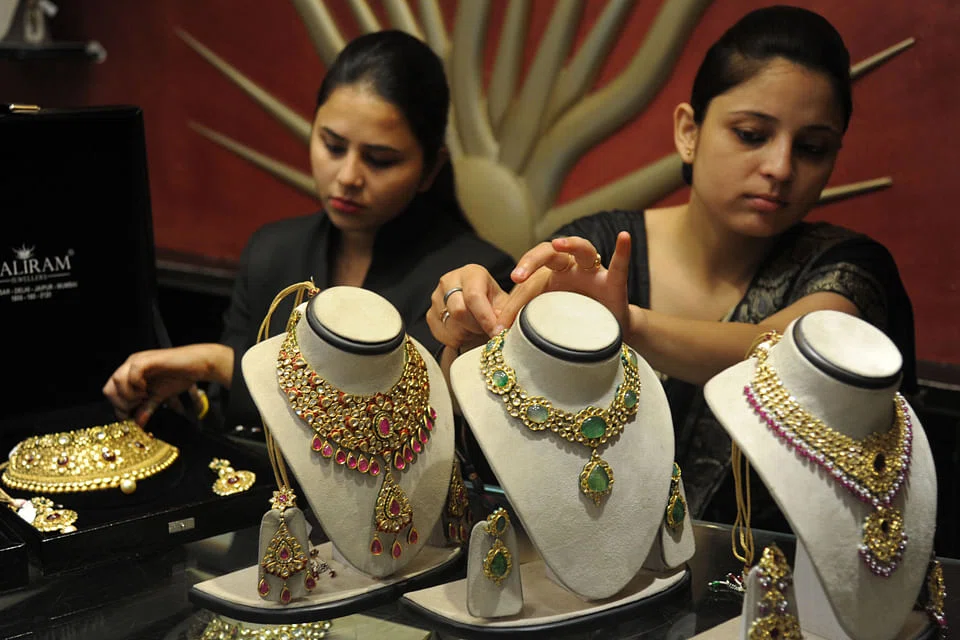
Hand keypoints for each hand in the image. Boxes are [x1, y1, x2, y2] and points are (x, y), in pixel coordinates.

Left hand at [102, 343, 230, 425]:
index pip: (111, 392)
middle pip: (108, 388)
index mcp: (130, 374)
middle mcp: (130, 365)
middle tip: (138, 406)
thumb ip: (147, 408)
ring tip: (143, 397)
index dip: (119, 408)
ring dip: (128, 395)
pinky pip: (132, 373)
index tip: (133, 415)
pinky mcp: (147, 359)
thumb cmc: (180, 377)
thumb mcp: (160, 397)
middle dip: (121, 403)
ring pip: (117, 380)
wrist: (198, 365)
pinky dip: (137, 385)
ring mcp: (137, 361)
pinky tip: (148, 389)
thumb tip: (137, 425)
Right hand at [427, 264, 510, 350]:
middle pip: (459, 311)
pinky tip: (466, 332)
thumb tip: (501, 328)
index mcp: (471, 273)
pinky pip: (444, 336)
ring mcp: (436, 297)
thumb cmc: (492, 303)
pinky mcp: (430, 314)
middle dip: (476, 327)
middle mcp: (450, 281)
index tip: (496, 332)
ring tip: (477, 329)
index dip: (485, 317)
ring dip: (469, 335)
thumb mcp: (504, 303)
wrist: (477, 308)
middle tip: (487, 331)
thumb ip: (506, 313)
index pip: (474, 295)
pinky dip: (458, 340)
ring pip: (452, 326)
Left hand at [502, 232, 631, 328]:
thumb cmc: (574, 322)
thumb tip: (498, 328)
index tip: (501, 322)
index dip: (514, 302)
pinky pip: (619, 265)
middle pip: (548, 254)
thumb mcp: (547, 319)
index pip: (529, 282)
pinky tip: (624, 237)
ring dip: (570, 244)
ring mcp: (593, 272)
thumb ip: (527, 318)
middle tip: (516, 276)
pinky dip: (622, 251)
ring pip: (582, 249)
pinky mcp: (614, 283)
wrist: (606, 335)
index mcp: (550, 276)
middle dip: (530, 261)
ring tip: (558, 243)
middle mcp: (571, 268)